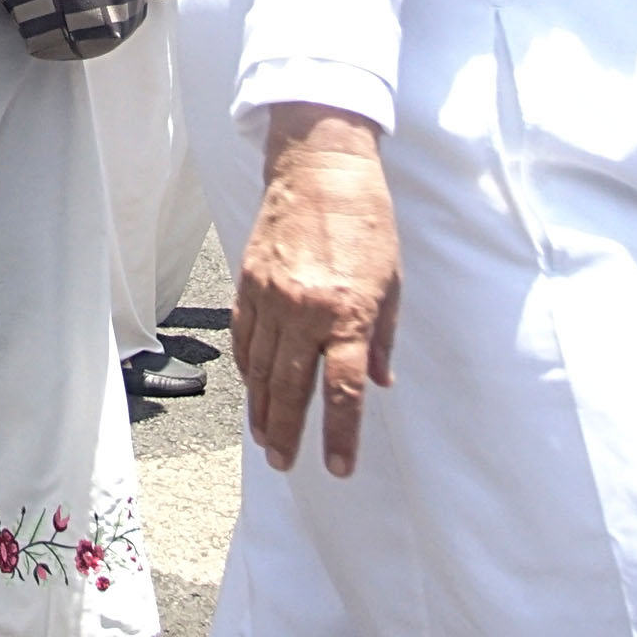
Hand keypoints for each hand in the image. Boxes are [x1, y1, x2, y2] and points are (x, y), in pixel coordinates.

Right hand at [235, 105, 399, 477]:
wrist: (322, 169)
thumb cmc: (367, 223)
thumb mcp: (392, 282)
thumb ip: (382, 338)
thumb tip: (379, 383)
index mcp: (349, 314)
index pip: (342, 391)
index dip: (339, 436)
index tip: (338, 467)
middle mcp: (306, 312)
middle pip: (292, 390)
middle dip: (288, 433)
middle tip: (286, 463)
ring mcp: (272, 298)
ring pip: (262, 371)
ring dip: (262, 410)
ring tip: (266, 439)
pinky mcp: (249, 282)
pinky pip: (244, 338)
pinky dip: (247, 369)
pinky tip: (252, 388)